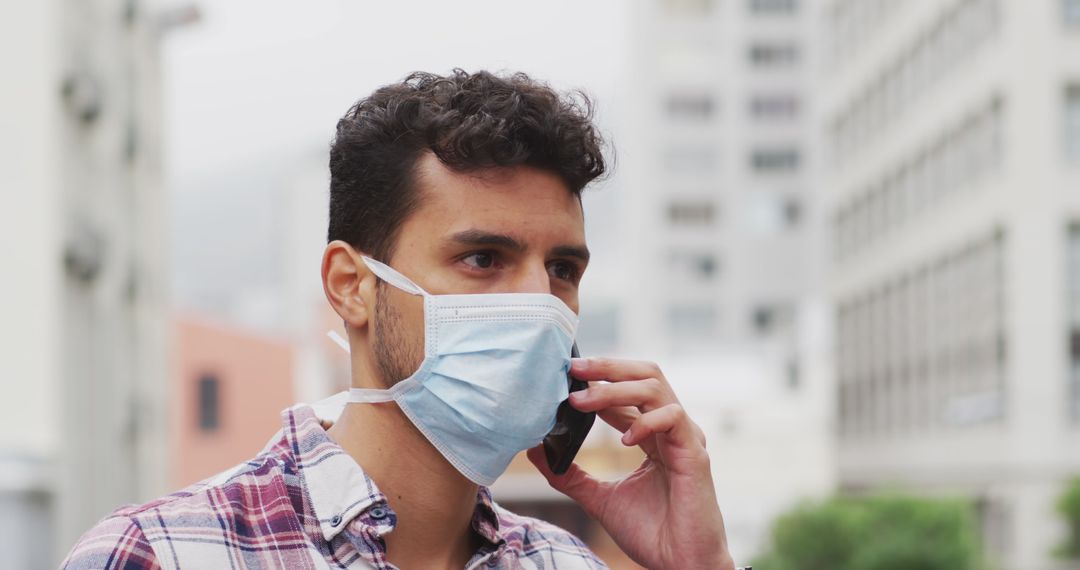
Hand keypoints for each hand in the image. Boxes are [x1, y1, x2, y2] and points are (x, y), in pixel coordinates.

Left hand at [527, 357, 733, 569]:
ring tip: (583, 401)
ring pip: (655, 389)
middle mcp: (670, 430)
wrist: (679, 565)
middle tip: (574, 369)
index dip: (597, 380)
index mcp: (652, 436)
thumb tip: (535, 450)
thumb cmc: (651, 534)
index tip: (565, 377)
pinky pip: (674, 418)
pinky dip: (646, 421)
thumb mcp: (599, 498)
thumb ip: (569, 474)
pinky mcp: (695, 454)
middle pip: (645, 375)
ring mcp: (685, 438)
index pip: (626, 392)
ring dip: (616, 389)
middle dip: (608, 367)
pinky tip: (623, 439)